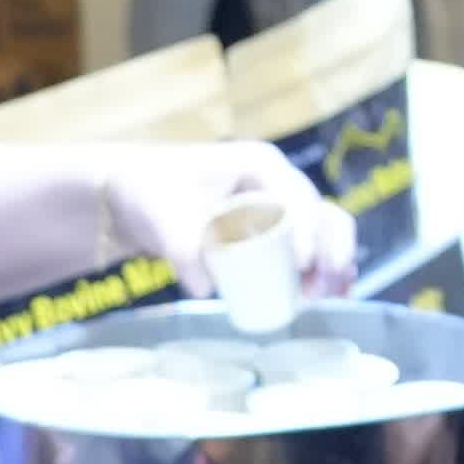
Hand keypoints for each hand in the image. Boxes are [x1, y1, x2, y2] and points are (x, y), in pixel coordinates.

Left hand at [105, 140, 357, 298]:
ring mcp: (275, 207)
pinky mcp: (268, 231)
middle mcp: (276, 183)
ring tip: (327, 297)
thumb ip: (180, 245)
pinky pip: (306, 248)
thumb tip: (207, 287)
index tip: (302, 266)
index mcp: (260, 165)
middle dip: (330, 252)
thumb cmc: (149, 189)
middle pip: (322, 215)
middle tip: (318, 289)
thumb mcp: (161, 213)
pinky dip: (321, 270)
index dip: (307, 232)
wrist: (131, 196)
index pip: (297, 199)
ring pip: (321, 233)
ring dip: (331, 265)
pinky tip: (331, 294)